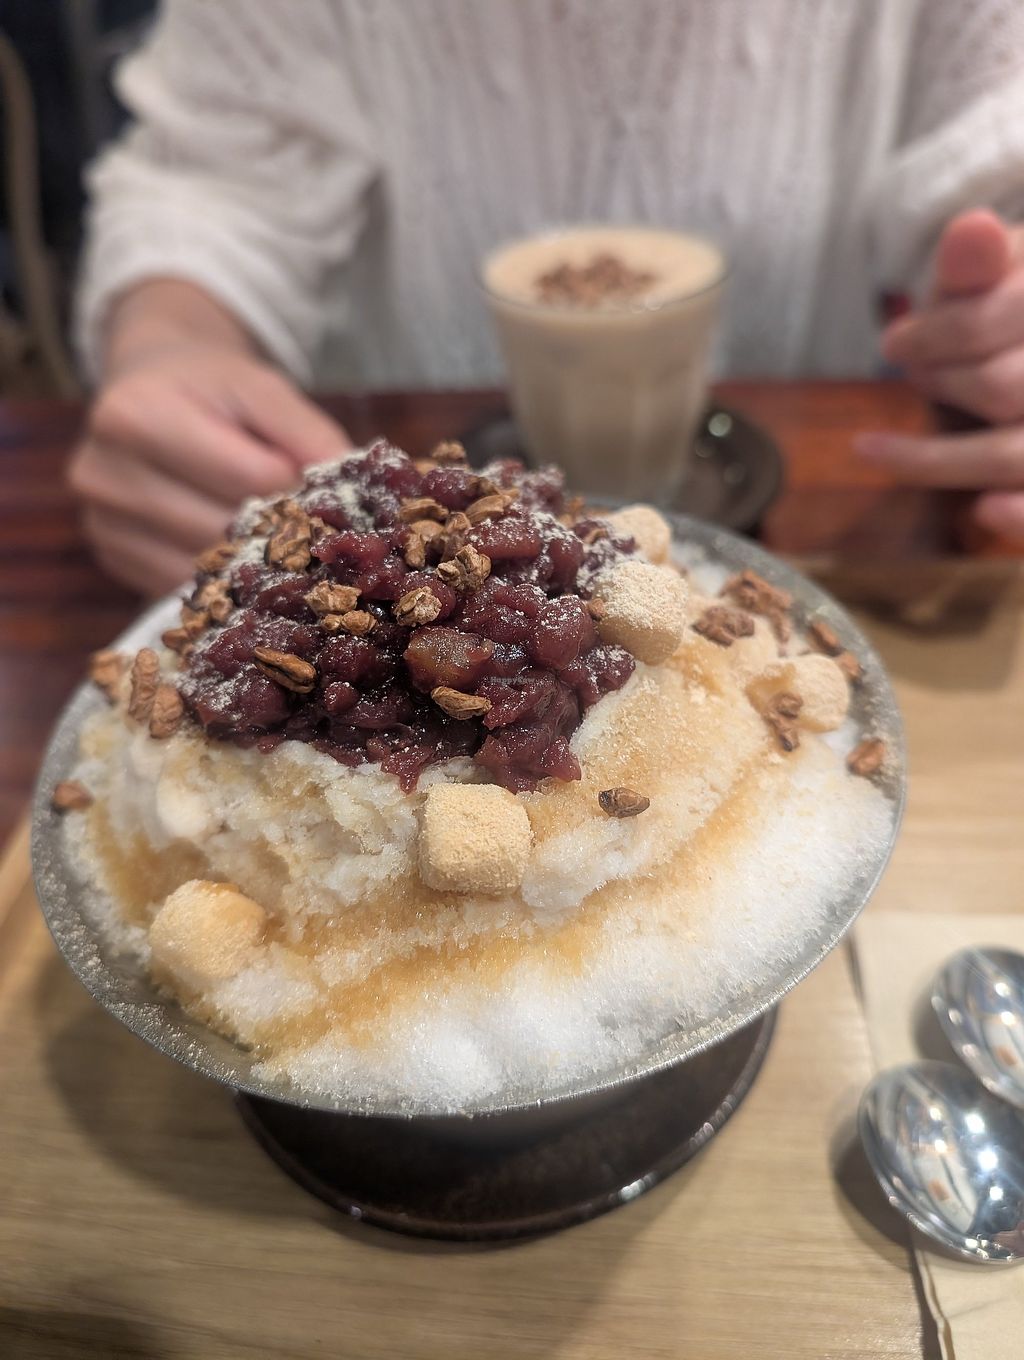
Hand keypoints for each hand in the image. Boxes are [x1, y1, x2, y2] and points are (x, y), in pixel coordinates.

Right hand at [69, 282, 350, 594]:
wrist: (148, 385)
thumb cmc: (210, 386)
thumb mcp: (263, 389)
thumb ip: (310, 434)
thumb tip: (351, 491)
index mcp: (137, 415)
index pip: (250, 477)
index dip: (299, 489)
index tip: (328, 494)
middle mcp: (104, 473)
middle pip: (223, 529)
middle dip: (278, 531)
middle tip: (316, 529)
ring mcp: (101, 523)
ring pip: (203, 567)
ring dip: (251, 562)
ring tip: (281, 540)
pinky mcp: (111, 558)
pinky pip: (181, 586)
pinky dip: (220, 579)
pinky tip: (240, 556)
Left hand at [855, 210, 1023, 537]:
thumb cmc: (1019, 313)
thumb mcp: (1009, 274)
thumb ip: (981, 263)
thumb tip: (968, 229)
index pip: (996, 321)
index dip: (939, 335)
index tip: (894, 345)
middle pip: (1001, 388)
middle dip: (943, 383)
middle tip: (915, 376)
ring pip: (1008, 453)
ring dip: (934, 456)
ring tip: (875, 448)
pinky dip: (1019, 515)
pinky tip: (983, 512)